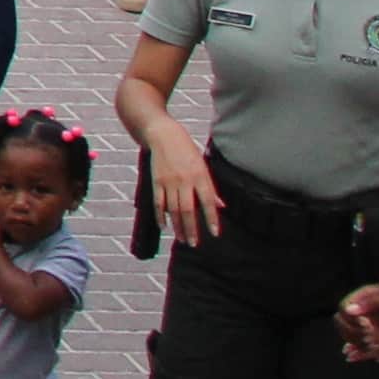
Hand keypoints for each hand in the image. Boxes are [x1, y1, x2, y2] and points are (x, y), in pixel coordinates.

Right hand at [152, 127, 225, 248]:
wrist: (162, 134)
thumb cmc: (186, 150)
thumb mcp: (203, 165)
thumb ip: (210, 188)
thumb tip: (221, 206)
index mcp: (199, 176)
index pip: (207, 202)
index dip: (211, 218)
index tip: (215, 233)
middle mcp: (184, 180)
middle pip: (187, 210)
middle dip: (191, 228)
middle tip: (194, 244)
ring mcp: (168, 181)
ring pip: (173, 209)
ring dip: (178, 226)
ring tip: (182, 239)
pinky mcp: (156, 181)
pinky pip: (158, 202)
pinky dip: (160, 216)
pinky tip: (165, 226)